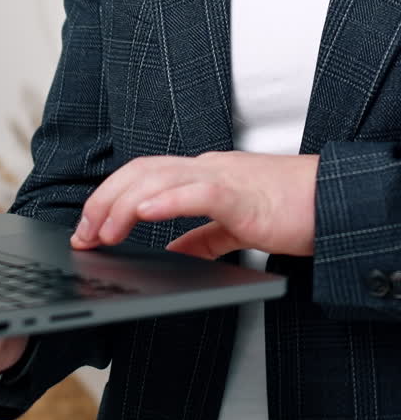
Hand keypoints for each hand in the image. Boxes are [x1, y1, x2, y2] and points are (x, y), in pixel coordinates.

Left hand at [70, 151, 319, 259]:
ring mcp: (224, 177)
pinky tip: (145, 212)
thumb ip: (203, 236)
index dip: (109, 197)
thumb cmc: (294, 211)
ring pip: (160, 176)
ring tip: (102, 229)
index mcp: (204, 175)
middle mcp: (207, 168)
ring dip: (124, 203)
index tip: (87, 228)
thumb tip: (172, 251)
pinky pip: (199, 192)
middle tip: (83, 234)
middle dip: (104, 201)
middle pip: (140, 170)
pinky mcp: (244, 196)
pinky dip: (167, 200)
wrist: (335, 202)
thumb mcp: (236, 226)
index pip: (144, 175)